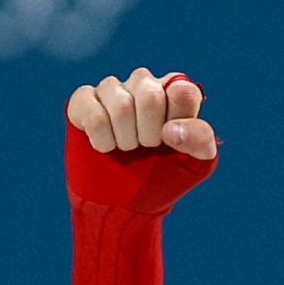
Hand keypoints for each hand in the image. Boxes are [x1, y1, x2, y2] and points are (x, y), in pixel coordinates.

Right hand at [65, 68, 218, 213]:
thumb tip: (170, 129)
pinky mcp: (84, 101)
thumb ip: (200, 140)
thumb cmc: (166, 176)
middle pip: (150, 95)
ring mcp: (113, 90)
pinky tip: (106, 147)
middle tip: (147, 147)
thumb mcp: (197, 164)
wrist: (125, 201)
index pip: (183, 91)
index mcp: (176, 92)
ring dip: (126, 139)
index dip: (177, 122)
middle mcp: (145, 84)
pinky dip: (102, 140)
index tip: (172, 141)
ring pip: (120, 105)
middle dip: (150, 135)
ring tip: (128, 148)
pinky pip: (93, 113)